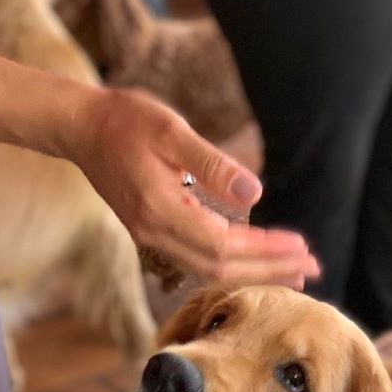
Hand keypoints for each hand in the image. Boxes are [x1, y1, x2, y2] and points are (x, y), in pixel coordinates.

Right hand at [63, 87, 318, 288]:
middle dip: (269, 269)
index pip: (224, 245)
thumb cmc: (125, 120)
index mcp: (160, 209)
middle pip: (220, 268)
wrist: (80, 127)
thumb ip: (212, 164)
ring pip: (209, 270)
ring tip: (294, 270)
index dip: (265, 250)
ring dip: (254, 272)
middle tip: (312, 267)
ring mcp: (151, 237)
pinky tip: (256, 261)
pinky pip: (198, 261)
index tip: (301, 247)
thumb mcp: (171, 130)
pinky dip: (232, 264)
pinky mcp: (152, 233)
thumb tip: (255, 192)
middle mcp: (154, 232)